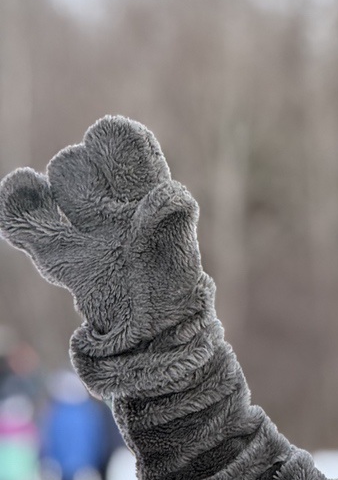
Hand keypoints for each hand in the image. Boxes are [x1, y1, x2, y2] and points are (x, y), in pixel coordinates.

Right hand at [0, 116, 206, 344]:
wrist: (153, 340)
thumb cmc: (172, 297)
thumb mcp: (178, 259)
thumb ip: (172, 223)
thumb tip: (172, 191)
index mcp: (149, 196)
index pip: (127, 147)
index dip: (115, 140)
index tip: (107, 140)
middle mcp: (114, 206)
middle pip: (83, 166)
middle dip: (80, 171)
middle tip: (92, 203)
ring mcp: (86, 230)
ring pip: (57, 190)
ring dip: (49, 190)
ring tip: (39, 192)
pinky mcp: (61, 256)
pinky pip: (29, 224)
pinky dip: (16, 208)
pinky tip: (17, 189)